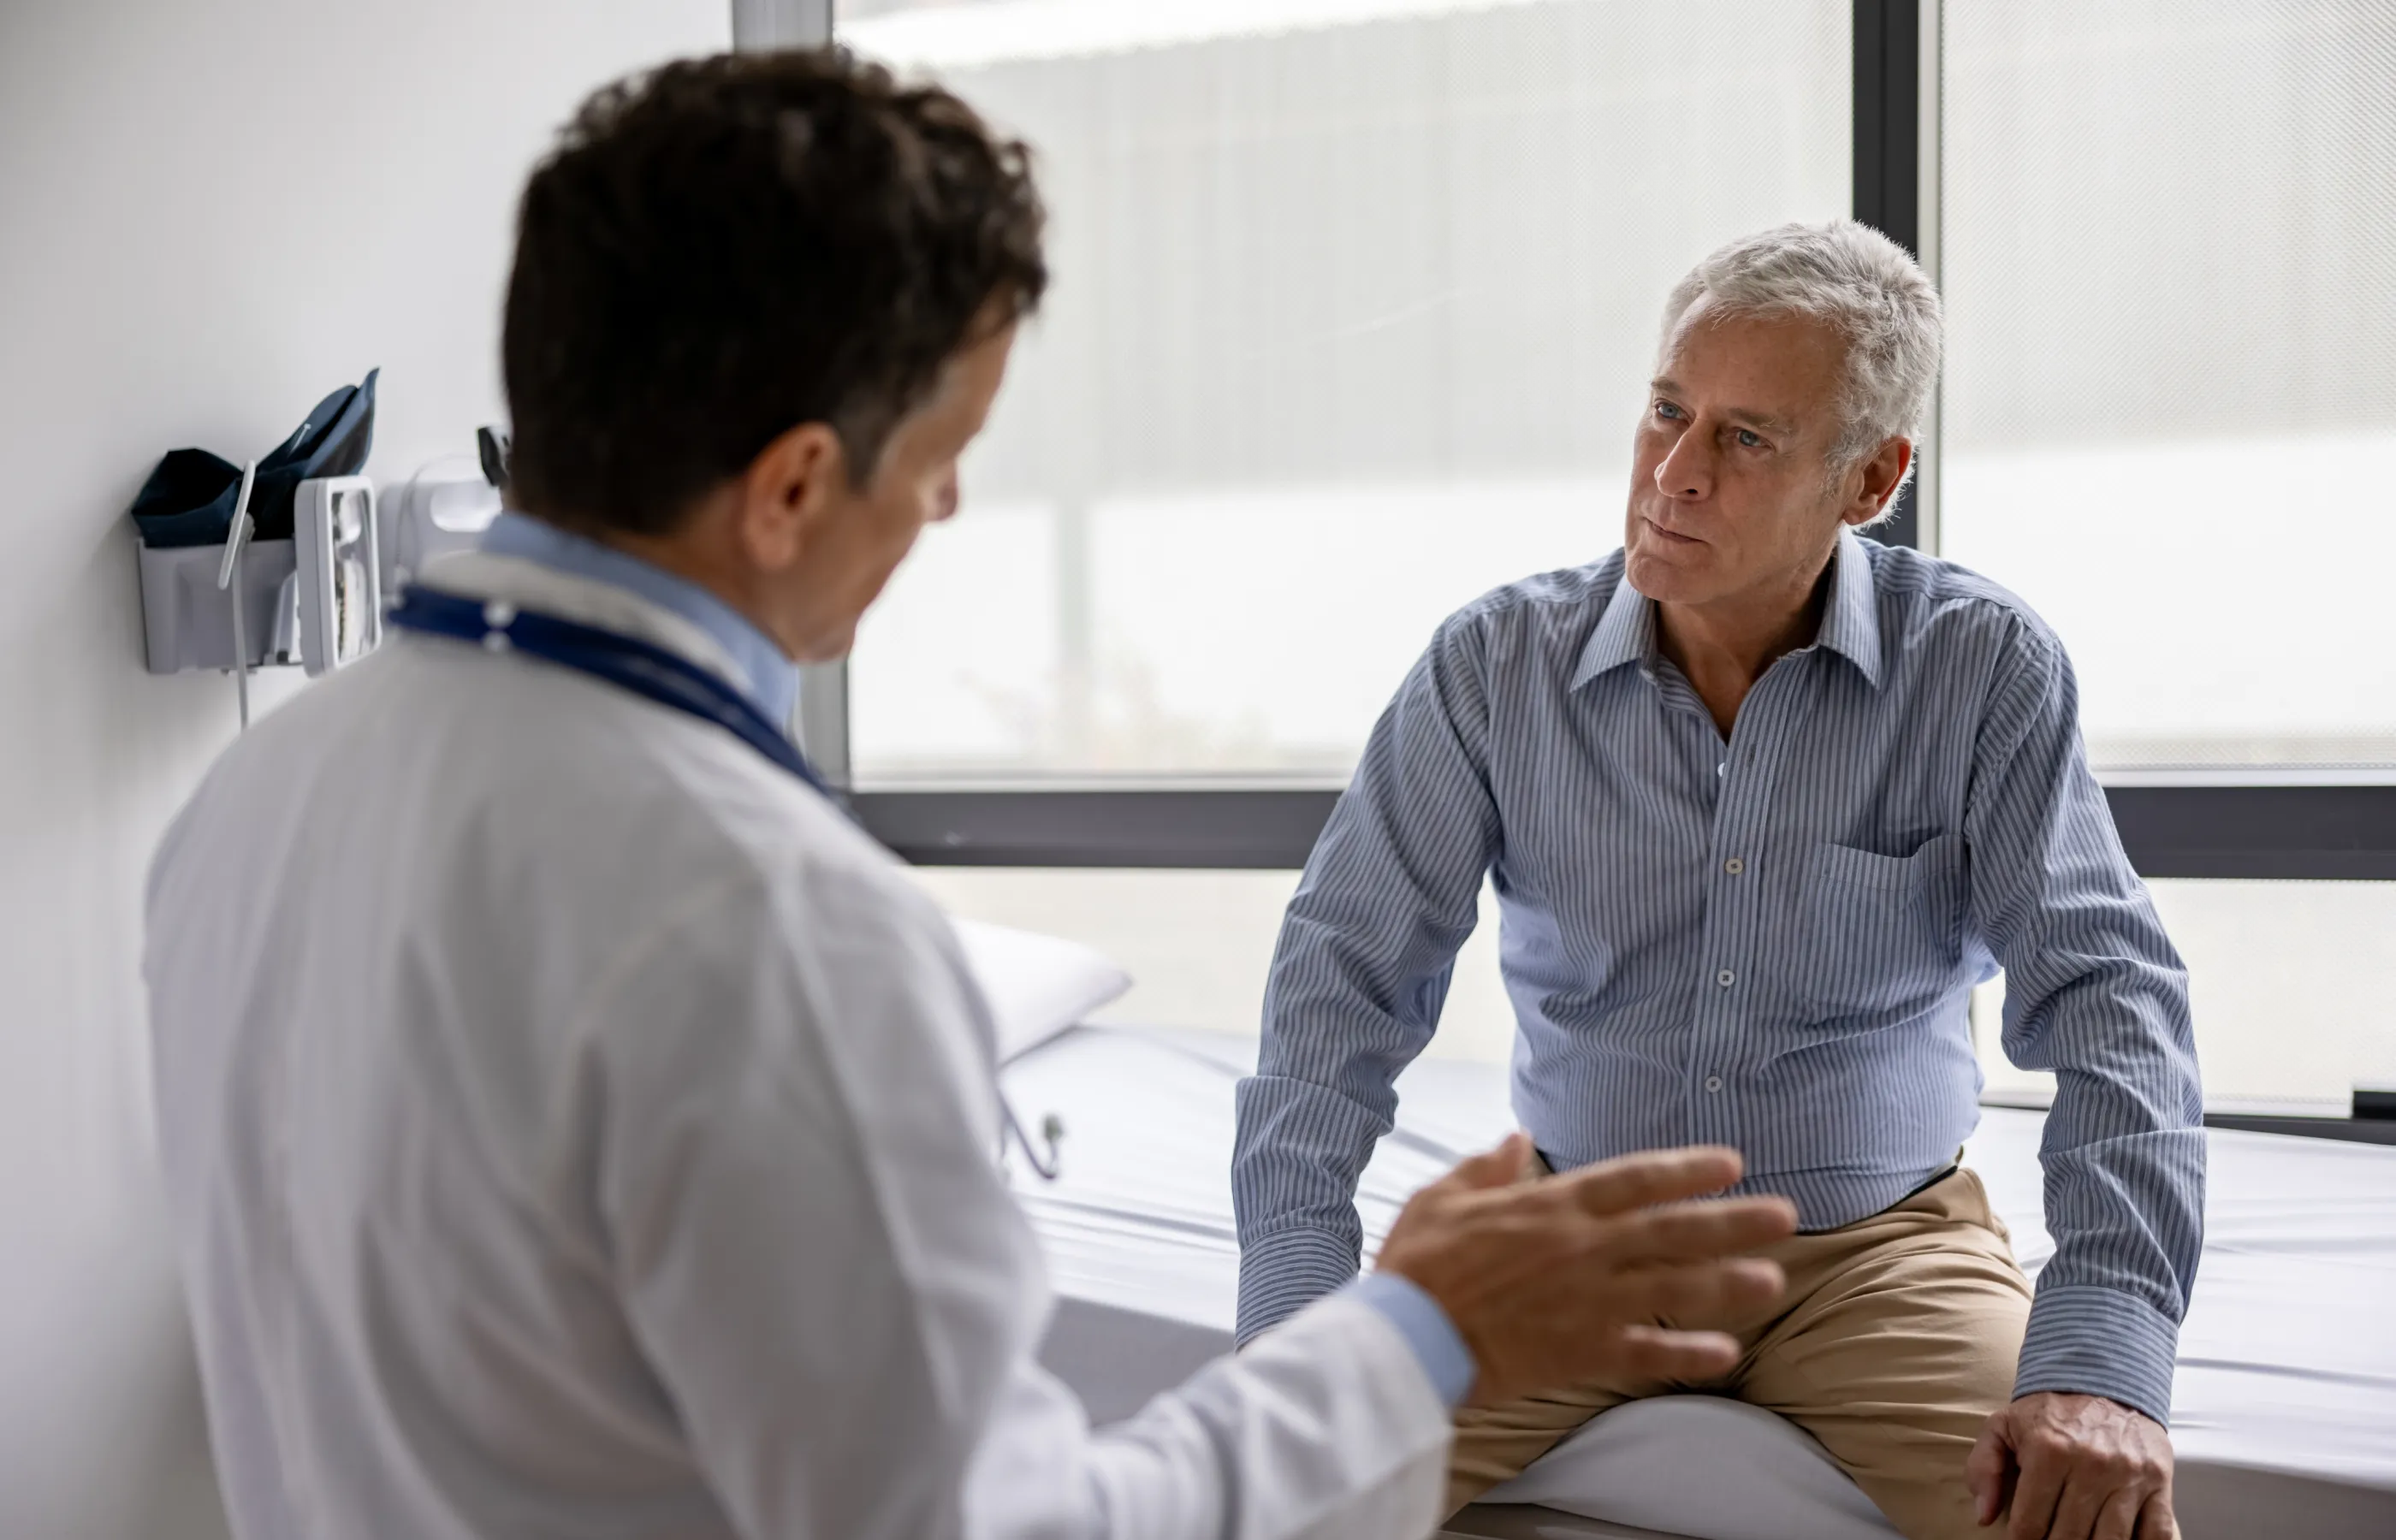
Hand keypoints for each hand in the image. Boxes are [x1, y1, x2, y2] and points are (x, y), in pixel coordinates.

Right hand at [1375, 1134, 1794, 1405]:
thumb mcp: (1443, 1197)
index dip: (1685, 1169)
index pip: (1634, 1179)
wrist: (1406, 1335)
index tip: (1729, 1163)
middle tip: (1785, 1218)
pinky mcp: (1581, 1351)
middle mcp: (1583, 1248)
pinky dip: (1687, 1352)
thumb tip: (1517, 1138)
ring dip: (1728, 1284)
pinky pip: (1646, 1351)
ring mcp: (1588, 1301)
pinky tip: (1727, 1352)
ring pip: (1673, 1287)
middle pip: (1673, 1230)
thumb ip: (1487, 1167)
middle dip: (1732, 1222)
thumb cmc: (1418, 1264)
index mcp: (1551, 1205)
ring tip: (1774, 1280)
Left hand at [1968, 1392, 2175, 1538]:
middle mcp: (2091, 1466)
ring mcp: (2129, 1476)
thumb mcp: (2004, 1425)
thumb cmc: (2050, 1409)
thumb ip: (1984, 1467)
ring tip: (2079, 1539)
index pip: (2030, 1524)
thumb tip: (1984, 1515)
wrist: (2106, 1377)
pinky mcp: (2160, 1481)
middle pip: (2069, 1538)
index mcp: (2048, 1452)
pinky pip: (2156, 1534)